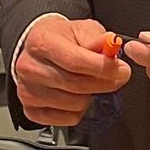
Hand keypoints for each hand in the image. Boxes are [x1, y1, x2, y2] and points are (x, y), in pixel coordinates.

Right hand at [13, 14, 129, 127]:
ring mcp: (28, 91)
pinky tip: (78, 96)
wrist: (39, 50)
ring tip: (91, 84)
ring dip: (91, 96)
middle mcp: (30, 68)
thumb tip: (110, 42)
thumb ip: (96, 38)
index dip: (103, 68)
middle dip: (105, 83)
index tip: (121, 69)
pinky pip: (67, 119)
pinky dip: (79, 110)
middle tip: (118, 77)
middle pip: (76, 85)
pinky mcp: (31, 109)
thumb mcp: (80, 30)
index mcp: (41, 42)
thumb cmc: (60, 39)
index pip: (75, 61)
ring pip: (75, 104)